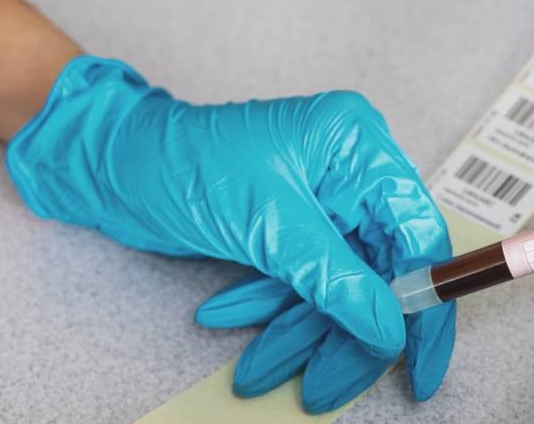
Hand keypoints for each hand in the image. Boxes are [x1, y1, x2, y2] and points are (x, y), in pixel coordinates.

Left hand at [5, 56, 454, 410]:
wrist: (108, 161)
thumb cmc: (181, 163)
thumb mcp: (270, 228)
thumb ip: (338, 283)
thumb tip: (389, 332)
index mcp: (360, 148)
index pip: (419, 237)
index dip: (425, 307)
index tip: (417, 366)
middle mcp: (350, 171)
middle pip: (381, 271)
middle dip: (346, 333)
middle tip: (324, 385)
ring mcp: (322, 200)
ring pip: (339, 284)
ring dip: (300, 331)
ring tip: (260, 370)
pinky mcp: (292, 226)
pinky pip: (304, 280)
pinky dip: (273, 308)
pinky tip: (228, 317)